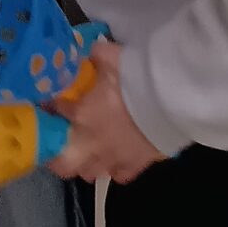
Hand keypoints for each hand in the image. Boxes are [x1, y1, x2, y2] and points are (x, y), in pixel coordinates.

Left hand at [47, 41, 163, 184]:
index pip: (55, 111)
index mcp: (81, 114)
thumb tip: (90, 52)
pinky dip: (114, 167)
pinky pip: (118, 175)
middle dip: (56, 155)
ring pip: (88, 173)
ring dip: (85, 162)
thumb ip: (96, 56)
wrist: (175, 101)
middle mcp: (91, 143)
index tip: (53, 101)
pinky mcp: (135, 166)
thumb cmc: (140, 78)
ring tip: (88, 150)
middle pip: (62, 164)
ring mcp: (113, 158)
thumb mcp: (113, 58)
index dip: (52, 106)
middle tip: (58, 142)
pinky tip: (116, 156)